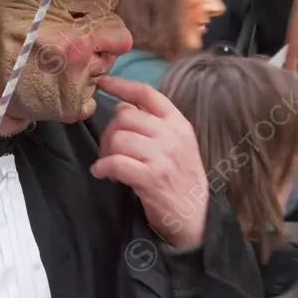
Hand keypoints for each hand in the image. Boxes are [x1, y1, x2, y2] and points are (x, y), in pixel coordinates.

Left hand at [92, 76, 207, 246]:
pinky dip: (103, 167)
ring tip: (111, 166)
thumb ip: (155, 124)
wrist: (194, 214)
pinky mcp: (151, 178)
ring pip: (119, 138)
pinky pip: (116, 163)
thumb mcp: (176, 143)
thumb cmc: (180, 177)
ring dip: (106, 152)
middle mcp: (172, 135)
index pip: (147, 93)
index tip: (103, 83)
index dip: (122, 85)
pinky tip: (103, 173)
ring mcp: (163, 156)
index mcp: (178, 123)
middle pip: (125, 115)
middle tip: (110, 150)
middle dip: (110, 132)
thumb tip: (122, 107)